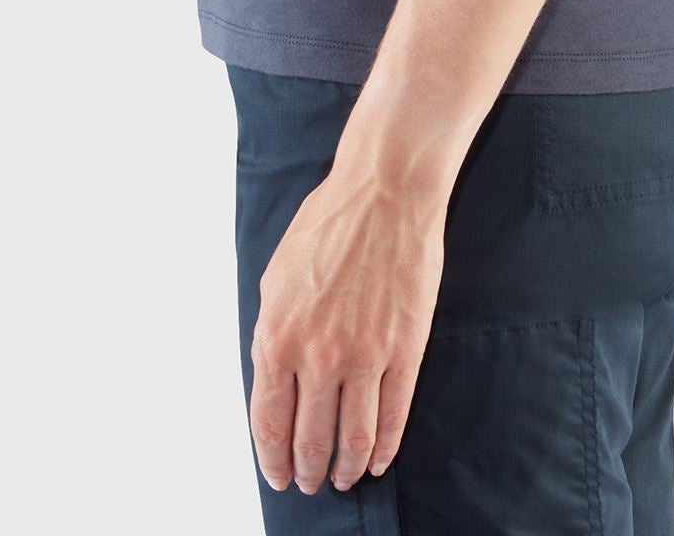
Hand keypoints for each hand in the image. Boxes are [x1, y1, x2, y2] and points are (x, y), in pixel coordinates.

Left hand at [249, 163, 446, 492]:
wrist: (384, 191)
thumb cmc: (329, 224)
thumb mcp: (276, 278)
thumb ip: (272, 334)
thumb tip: (275, 379)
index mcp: (277, 337)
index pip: (269, 422)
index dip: (273, 459)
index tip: (278, 476)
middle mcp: (317, 357)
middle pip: (310, 439)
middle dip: (309, 470)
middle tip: (311, 483)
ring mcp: (364, 357)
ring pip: (353, 438)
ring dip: (346, 467)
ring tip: (343, 478)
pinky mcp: (404, 351)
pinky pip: (393, 416)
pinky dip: (385, 447)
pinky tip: (379, 459)